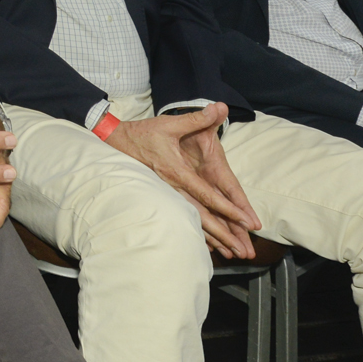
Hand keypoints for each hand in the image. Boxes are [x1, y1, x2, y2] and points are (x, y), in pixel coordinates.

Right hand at [103, 104, 262, 258]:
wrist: (116, 142)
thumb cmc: (145, 133)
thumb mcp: (170, 124)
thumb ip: (197, 118)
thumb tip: (220, 107)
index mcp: (178, 172)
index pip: (208, 196)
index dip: (228, 210)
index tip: (245, 222)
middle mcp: (174, 188)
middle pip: (203, 218)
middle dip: (225, 235)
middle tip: (243, 251)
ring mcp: (168, 195)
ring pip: (193, 223)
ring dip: (214, 239)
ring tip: (231, 254)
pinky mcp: (164, 197)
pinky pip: (183, 219)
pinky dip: (197, 234)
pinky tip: (208, 245)